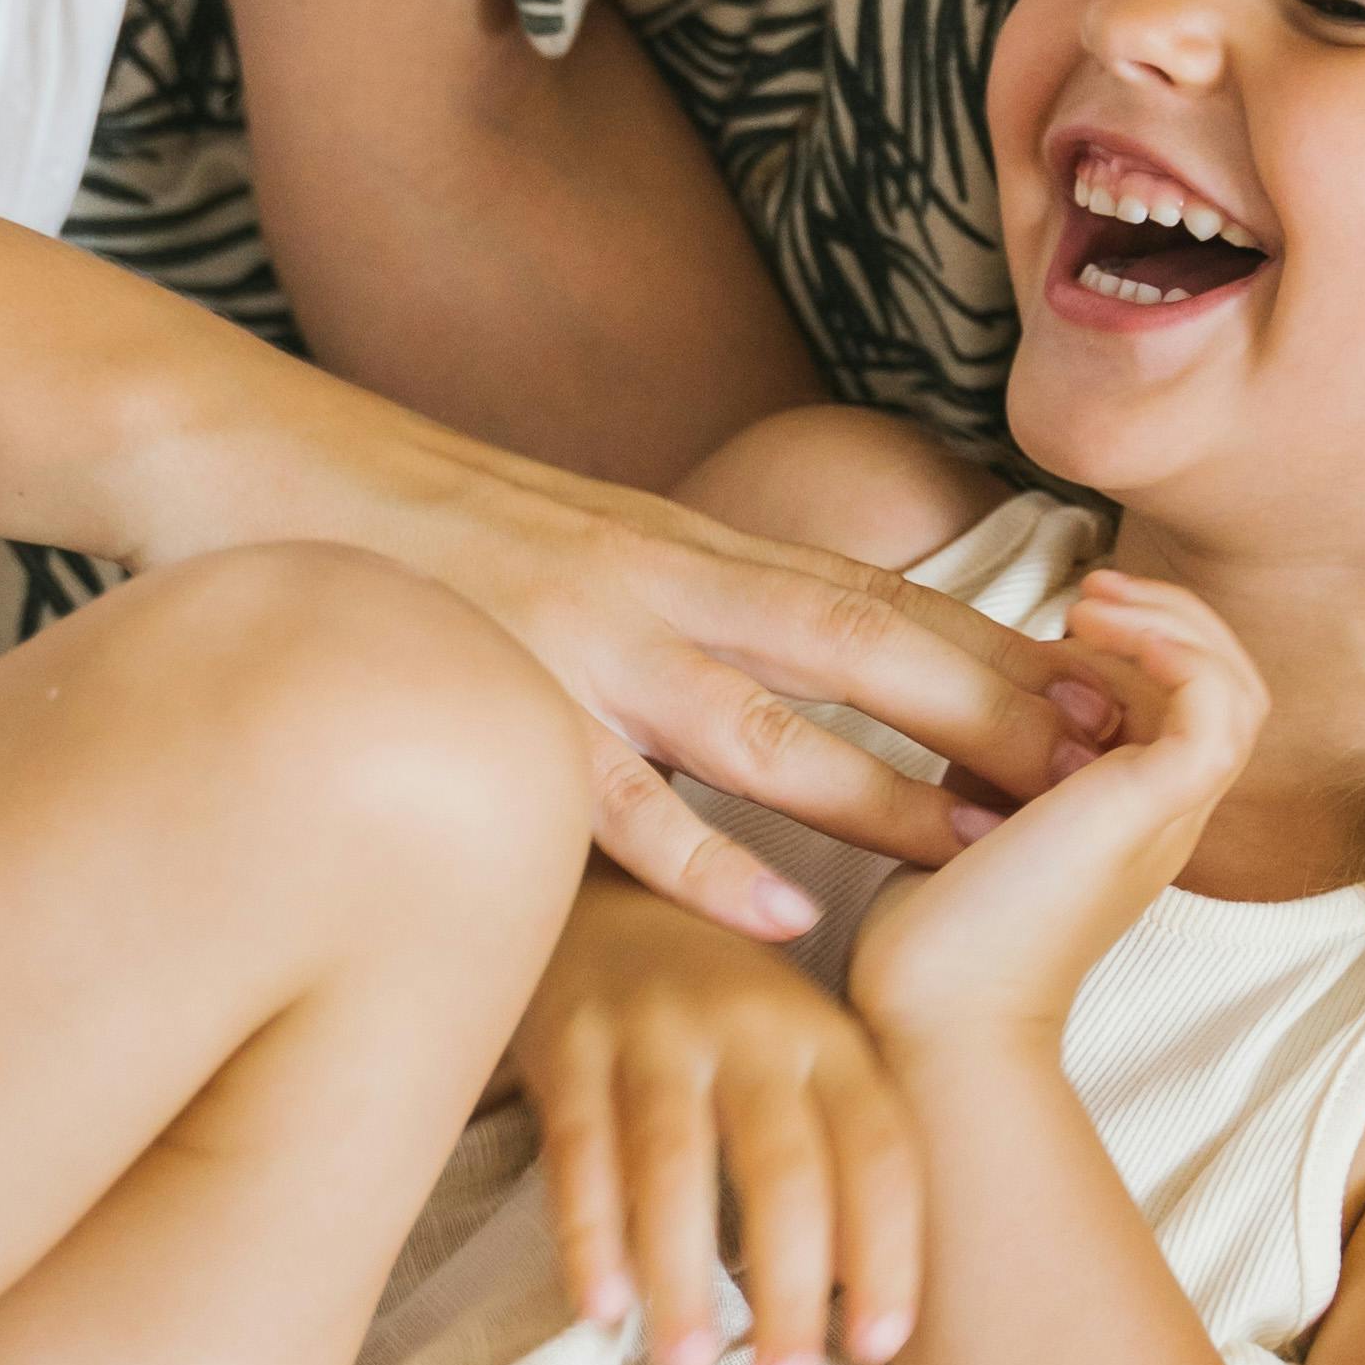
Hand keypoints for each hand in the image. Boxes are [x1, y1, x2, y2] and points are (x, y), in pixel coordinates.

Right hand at [129, 366, 1108, 930]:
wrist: (243, 451)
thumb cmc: (416, 519)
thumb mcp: (583, 543)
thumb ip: (684, 597)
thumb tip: (784, 662)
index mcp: (685, 548)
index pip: (877, 599)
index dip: (1003, 646)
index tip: (1120, 694)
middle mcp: (658, 580)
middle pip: (863, 645)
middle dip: (996, 706)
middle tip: (1117, 767)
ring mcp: (578, 640)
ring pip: (760, 721)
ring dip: (882, 787)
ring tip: (988, 851)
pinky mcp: (498, 699)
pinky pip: (612, 797)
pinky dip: (698, 855)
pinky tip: (776, 913)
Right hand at [515, 881, 923, 1364]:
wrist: (599, 888)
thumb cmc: (721, 1005)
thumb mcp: (801, 1043)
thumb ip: (841, 1141)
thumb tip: (869, 1304)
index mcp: (826, 1033)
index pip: (880, 1150)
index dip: (887, 1251)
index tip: (879, 1348)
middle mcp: (749, 1023)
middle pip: (784, 1164)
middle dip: (790, 1284)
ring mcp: (654, 1026)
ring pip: (674, 1164)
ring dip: (682, 1273)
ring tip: (687, 1364)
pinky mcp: (568, 1036)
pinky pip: (577, 1150)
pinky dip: (588, 1233)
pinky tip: (600, 1309)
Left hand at [849, 570, 1265, 1050]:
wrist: (936, 1018)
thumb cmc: (937, 935)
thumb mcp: (974, 811)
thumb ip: (1001, 752)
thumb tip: (989, 688)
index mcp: (1136, 821)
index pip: (1190, 707)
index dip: (1144, 643)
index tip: (1064, 614)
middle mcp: (1169, 818)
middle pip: (1231, 689)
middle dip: (1168, 617)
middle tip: (1088, 588)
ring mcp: (1170, 816)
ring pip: (1238, 689)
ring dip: (1172, 623)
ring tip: (1092, 600)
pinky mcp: (1155, 810)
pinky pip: (1215, 706)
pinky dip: (1173, 650)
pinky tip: (1097, 629)